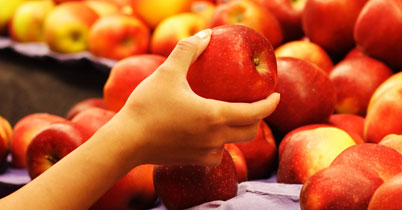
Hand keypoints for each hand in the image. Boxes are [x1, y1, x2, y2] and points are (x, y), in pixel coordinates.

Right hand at [114, 29, 279, 166]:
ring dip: (237, 129)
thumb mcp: (167, 72)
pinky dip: (220, 141)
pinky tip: (211, 131)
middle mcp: (216, 138)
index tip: (275, 95)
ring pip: (233, 142)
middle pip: (250, 131)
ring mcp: (206, 153)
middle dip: (257, 118)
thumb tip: (205, 34)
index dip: (270, 104)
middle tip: (256, 104)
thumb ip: (188, 50)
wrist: (126, 143)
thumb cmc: (147, 106)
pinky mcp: (195, 162)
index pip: (256, 113)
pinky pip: (217, 152)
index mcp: (215, 116)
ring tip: (232, 113)